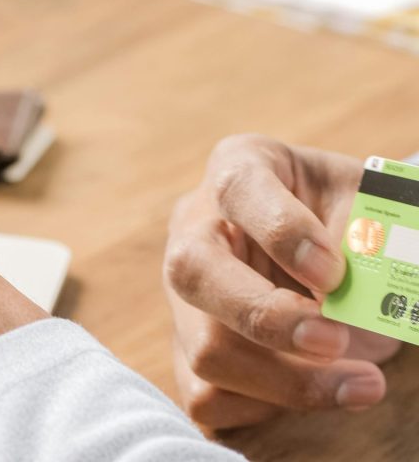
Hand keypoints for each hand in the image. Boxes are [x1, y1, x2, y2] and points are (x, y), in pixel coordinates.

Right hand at [164, 134, 400, 429]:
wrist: (331, 255)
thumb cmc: (349, 220)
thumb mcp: (371, 204)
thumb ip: (381, 232)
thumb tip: (390, 290)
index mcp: (239, 168)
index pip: (237, 188)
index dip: (283, 232)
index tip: (335, 272)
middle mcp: (194, 228)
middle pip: (193, 273)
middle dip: (265, 317)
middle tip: (335, 340)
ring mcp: (184, 295)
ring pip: (204, 348)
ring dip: (286, 380)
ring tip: (362, 384)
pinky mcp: (186, 349)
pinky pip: (207, 395)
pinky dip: (267, 406)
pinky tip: (315, 389)